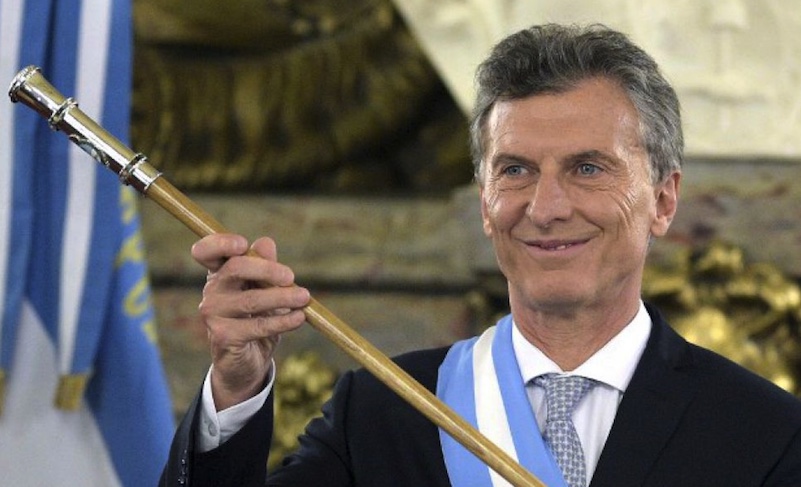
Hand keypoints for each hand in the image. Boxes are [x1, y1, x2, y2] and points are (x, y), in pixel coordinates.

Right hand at [192, 234, 309, 409]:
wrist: (247, 361)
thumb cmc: (256, 318)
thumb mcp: (264, 290)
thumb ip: (265, 266)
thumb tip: (265, 242)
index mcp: (219, 274)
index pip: (206, 251)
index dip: (220, 243)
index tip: (243, 244)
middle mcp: (212, 291)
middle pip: (235, 268)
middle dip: (266, 269)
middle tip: (291, 276)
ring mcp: (214, 315)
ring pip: (251, 300)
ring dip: (282, 297)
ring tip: (304, 297)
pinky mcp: (224, 337)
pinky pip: (258, 326)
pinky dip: (283, 321)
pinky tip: (299, 318)